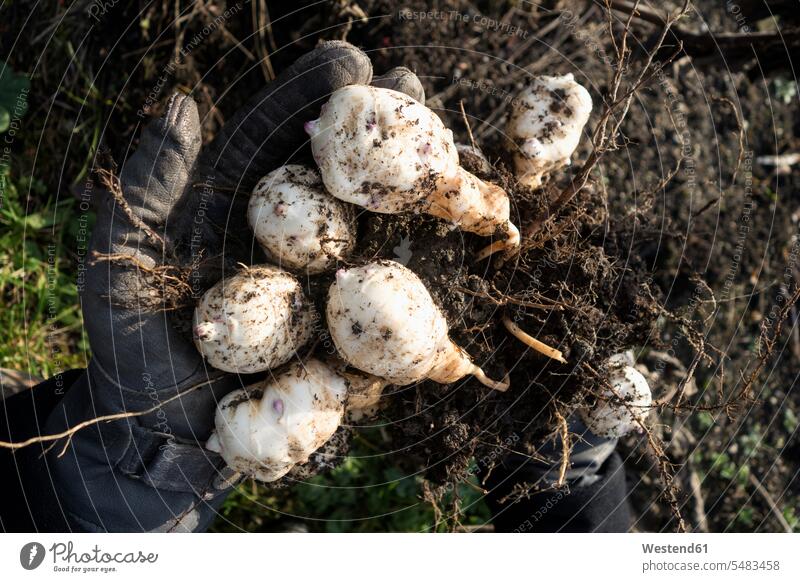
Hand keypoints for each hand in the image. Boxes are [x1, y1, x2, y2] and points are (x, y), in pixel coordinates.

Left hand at [40, 41, 423, 531]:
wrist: (166, 444)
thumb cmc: (132, 355)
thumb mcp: (122, 264)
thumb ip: (150, 185)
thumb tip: (180, 99)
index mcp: (237, 215)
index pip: (276, 142)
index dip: (309, 99)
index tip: (347, 60)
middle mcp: (292, 243)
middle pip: (340, 175)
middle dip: (378, 129)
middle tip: (413, 84)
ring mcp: (330, 288)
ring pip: (380, 224)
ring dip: (417, 183)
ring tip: (452, 141)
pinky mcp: (358, 338)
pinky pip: (401, 299)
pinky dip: (439, 264)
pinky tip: (476, 227)